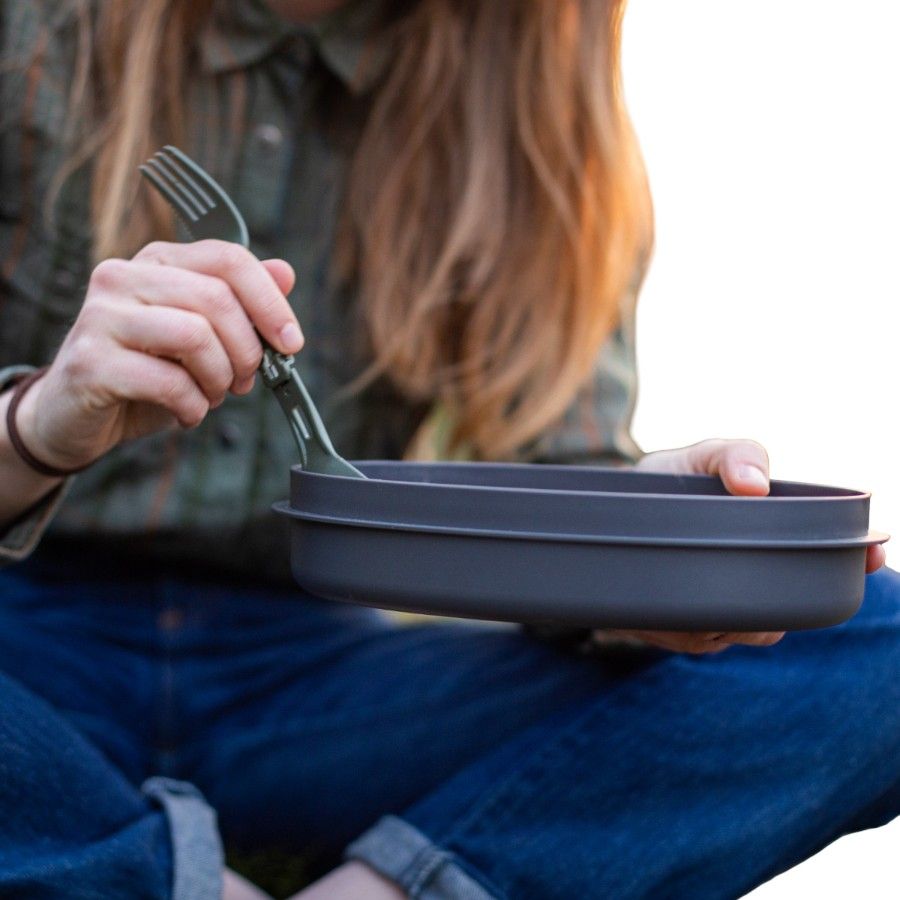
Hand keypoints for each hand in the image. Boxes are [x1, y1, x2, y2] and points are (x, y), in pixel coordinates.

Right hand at [15, 240, 302, 471]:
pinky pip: (169, 382)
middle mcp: (124, 276)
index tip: (292, 343)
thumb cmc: (145, 373)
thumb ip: (241, 305)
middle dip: (247, 350)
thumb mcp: (201, 338)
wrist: (73, 415)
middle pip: (216, 298)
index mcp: (158, 262)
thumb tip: (286, 273)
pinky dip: (194, 406)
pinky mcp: (90, 362)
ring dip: (220, 379)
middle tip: (245, 381)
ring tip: (212, 396)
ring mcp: (102, 316)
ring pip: (195, 336)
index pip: (228, 259)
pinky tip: (188, 413)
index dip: (271, 302)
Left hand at [598, 438, 886, 654]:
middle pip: (783, 614)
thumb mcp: (699, 458)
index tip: (870, 554)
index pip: (825, 562)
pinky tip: (658, 603)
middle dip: (774, 605)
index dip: (852, 560)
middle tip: (741, 576)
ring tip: (688, 580)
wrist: (608, 510)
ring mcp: (720, 611)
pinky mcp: (680, 630)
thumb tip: (754, 484)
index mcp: (770, 541)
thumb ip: (732, 456)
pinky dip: (679, 625)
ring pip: (741, 633)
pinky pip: (693, 641)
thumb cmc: (668, 480)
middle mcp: (753, 582)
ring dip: (723, 617)